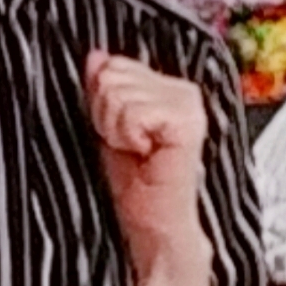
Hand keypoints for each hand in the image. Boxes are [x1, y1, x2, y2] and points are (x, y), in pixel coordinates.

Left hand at [85, 51, 209, 274]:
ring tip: (137, 154)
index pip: (114, 65)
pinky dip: (128, 137)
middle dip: (106, 115)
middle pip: (113, 75)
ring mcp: (189, 105)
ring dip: (115, 130)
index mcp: (169, 88)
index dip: (102, 102)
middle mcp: (185, 90)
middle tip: (128, 147)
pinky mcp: (187, 123)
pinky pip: (133, 112)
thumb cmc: (135, 188)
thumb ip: (104, 90)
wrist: (154, 230)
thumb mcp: (110, 129)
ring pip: (118, 93)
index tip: (121, 136)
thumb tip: (96, 56)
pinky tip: (146, 155)